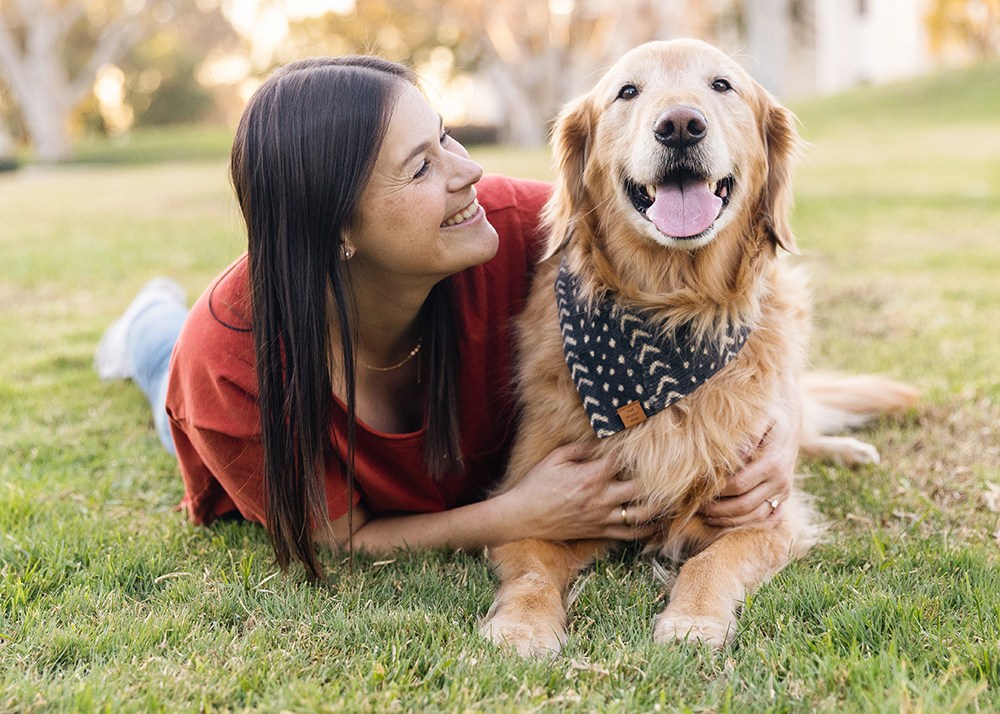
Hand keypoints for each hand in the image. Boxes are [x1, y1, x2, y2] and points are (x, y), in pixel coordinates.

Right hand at [498, 443, 658, 541]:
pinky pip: (628, 535)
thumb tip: (600, 441)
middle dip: (657, 479)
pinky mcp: (598, 531)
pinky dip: (646, 531)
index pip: (623, 460)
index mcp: (591, 476)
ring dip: (658, 506)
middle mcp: (601, 497)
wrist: (522, 516)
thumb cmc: (537, 484)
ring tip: (671, 498)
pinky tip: (657, 525)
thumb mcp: (556, 458)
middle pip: (641, 488)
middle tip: (671, 471)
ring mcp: (601, 517)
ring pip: (641, 514)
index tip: (645, 445)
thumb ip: (581, 449)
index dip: (636, 451)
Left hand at [700, 379, 799, 527]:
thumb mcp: (758, 417)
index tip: (697, 488)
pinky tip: (727, 521)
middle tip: (696, 506)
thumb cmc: (766, 415)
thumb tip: (736, 454)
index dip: (715, 490)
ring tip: (706, 515)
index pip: (738, 485)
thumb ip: (746, 435)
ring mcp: (784, 491)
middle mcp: (781, 481)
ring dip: (729, 520)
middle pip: (744, 505)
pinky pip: (768, 519)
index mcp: (773, 462)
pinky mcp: (784, 496)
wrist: (789, 418)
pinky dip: (748, 524)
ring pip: (755, 517)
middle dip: (718, 509)